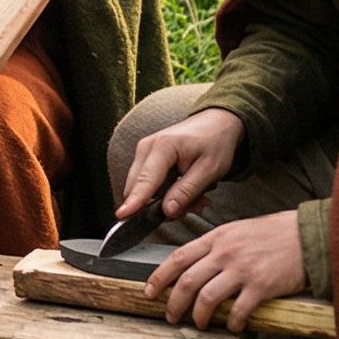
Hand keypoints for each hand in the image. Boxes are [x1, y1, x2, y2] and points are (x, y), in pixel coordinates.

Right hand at [117, 106, 244, 220]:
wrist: (216, 122)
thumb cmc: (215, 142)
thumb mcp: (209, 170)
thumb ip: (186, 191)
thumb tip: (167, 212)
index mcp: (163, 147)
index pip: (145, 181)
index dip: (134, 201)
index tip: (122, 216)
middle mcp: (146, 147)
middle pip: (139, 187)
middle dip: (161, 205)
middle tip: (197, 205)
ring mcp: (144, 152)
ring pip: (143, 188)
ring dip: (166, 200)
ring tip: (198, 196)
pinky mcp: (146, 158)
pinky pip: (148, 183)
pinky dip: (165, 192)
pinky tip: (187, 189)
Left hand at [145, 209, 306, 330]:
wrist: (307, 235)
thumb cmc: (274, 233)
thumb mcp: (237, 231)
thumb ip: (216, 246)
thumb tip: (194, 264)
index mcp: (217, 238)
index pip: (178, 258)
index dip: (159, 277)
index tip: (149, 291)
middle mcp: (225, 253)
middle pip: (187, 281)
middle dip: (174, 303)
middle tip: (171, 316)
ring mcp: (243, 269)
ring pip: (207, 297)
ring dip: (199, 316)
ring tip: (200, 324)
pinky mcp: (261, 285)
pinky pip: (238, 309)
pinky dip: (232, 322)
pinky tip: (233, 326)